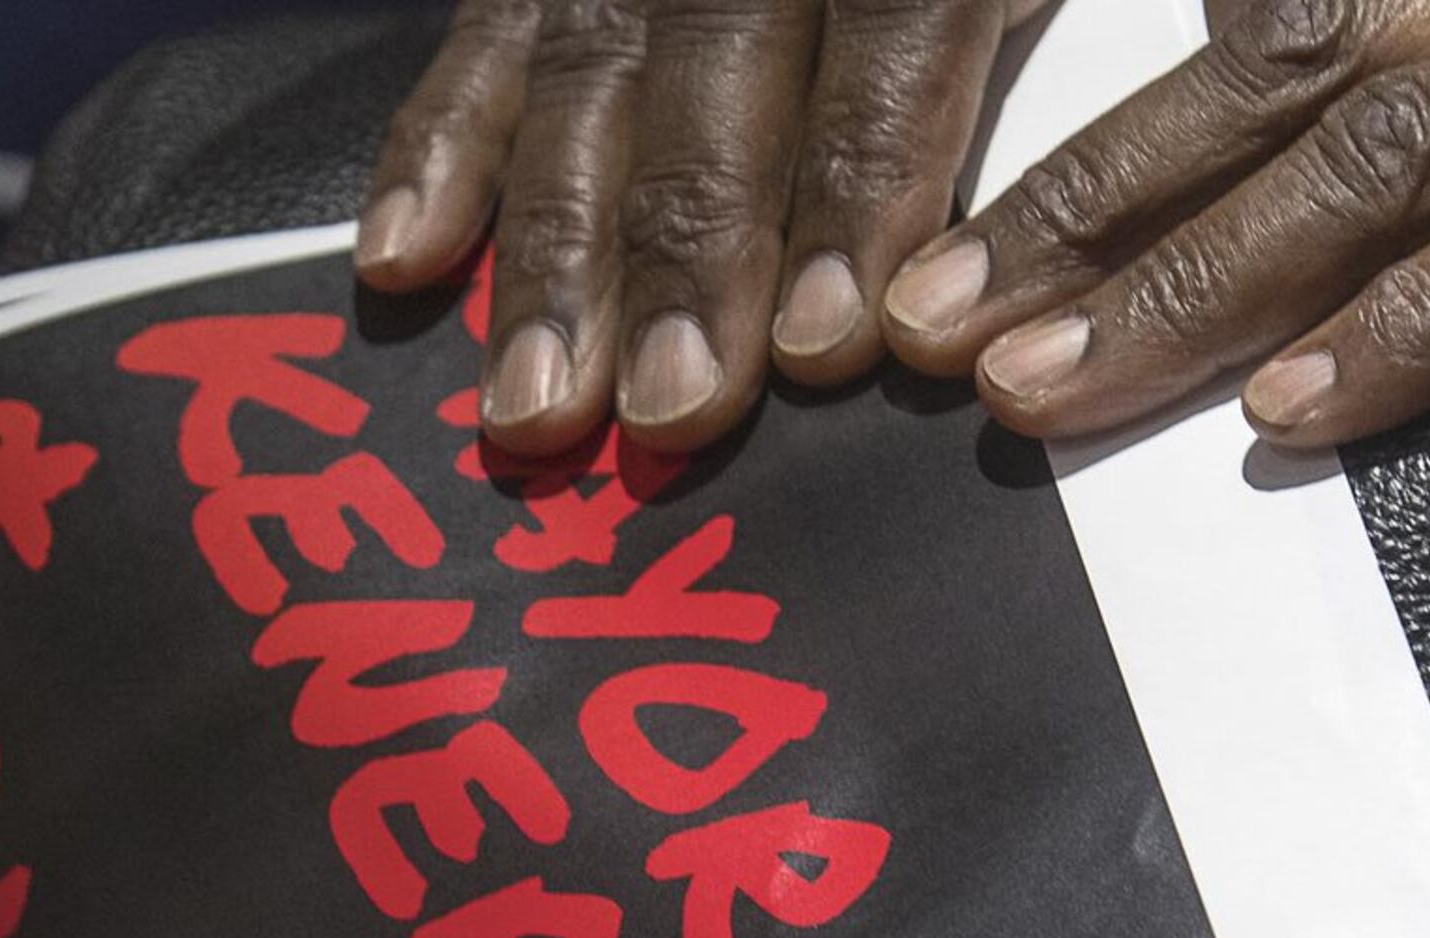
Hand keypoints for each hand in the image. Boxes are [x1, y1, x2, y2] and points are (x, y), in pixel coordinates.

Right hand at [356, 0, 1054, 455]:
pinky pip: (487, 30)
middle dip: (693, 246)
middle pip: (718, 56)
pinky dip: (437, 146)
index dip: (862, 175)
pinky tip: (404, 257)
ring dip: (555, 250)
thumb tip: (1000, 267)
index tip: (838, 335)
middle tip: (681, 405)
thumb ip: (1026, 32)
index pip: (897, 15)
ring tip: (537, 408)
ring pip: (589, 67)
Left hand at [360, 0, 1429, 457]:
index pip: (1241, 29)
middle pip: (1261, 83)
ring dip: (1188, 278)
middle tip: (909, 340)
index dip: (1069, 152)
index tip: (923, 269)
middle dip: (1066, 217)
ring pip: (1376, 148)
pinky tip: (1301, 415)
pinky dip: (1428, 324)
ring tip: (1037, 392)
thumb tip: (1285, 266)